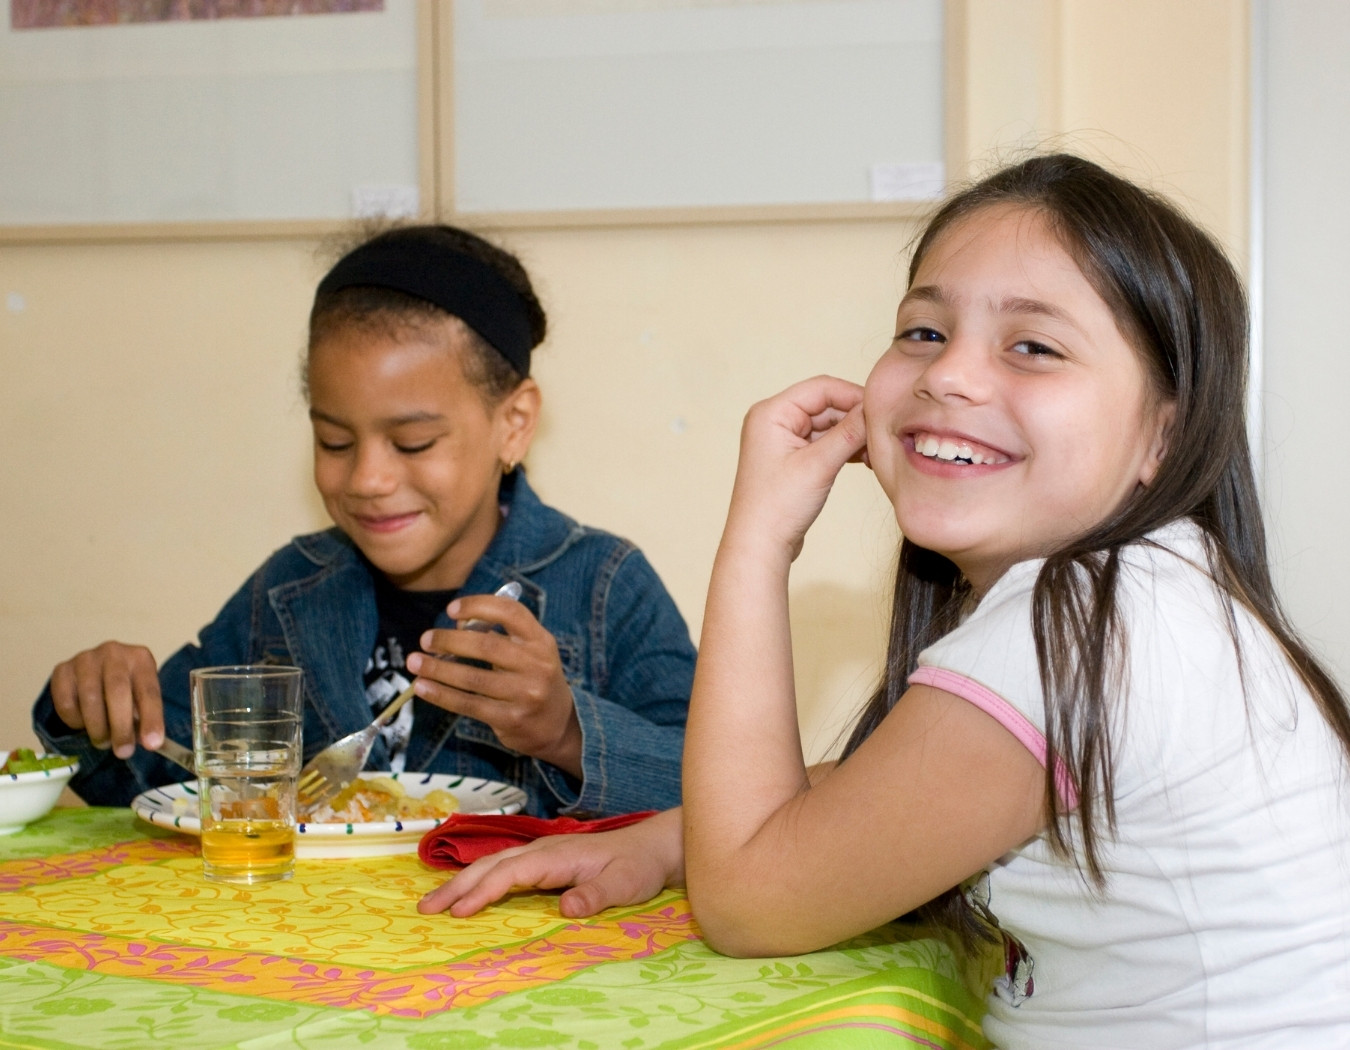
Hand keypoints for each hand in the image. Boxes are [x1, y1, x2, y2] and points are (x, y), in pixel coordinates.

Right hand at [48, 642, 163, 758]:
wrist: (97, 672)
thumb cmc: (126, 690)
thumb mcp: (141, 699)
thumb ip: (146, 718)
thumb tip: (150, 743)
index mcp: (141, 658)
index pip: (149, 691)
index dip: (151, 719)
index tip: (152, 744)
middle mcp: (113, 652)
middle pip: (117, 692)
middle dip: (121, 727)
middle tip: (123, 752)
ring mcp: (86, 659)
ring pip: (90, 698)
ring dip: (97, 727)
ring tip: (103, 742)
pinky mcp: (62, 670)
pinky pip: (65, 701)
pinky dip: (74, 720)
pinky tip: (82, 724)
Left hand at [406, 594, 582, 775]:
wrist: (558, 724)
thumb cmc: (533, 678)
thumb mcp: (530, 651)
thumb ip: (502, 635)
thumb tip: (457, 623)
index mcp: (540, 641)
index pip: (511, 613)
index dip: (479, 606)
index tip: (452, 610)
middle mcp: (536, 665)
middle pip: (486, 646)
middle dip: (450, 641)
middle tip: (426, 639)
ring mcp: (525, 694)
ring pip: (472, 679)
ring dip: (438, 669)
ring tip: (415, 662)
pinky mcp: (510, 719)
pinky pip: (468, 704)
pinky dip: (441, 695)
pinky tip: (423, 687)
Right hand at [418, 808, 683, 917]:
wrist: (652, 847)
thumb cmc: (639, 866)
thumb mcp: (625, 885)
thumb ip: (596, 895)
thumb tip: (565, 908)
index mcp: (556, 856)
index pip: (510, 872)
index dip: (483, 892)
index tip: (459, 912)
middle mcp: (542, 851)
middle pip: (491, 865)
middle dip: (457, 886)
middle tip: (425, 909)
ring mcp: (541, 854)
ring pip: (493, 865)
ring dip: (462, 882)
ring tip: (433, 903)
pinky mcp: (544, 862)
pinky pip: (503, 869)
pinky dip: (479, 880)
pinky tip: (466, 892)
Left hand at [723, 375, 866, 562]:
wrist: (760, 545)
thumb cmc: (776, 507)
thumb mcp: (819, 465)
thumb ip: (849, 433)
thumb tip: (875, 410)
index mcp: (771, 413)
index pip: (821, 388)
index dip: (854, 396)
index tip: (881, 410)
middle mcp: (774, 421)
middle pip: (826, 405)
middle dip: (855, 420)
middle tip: (882, 438)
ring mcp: (783, 440)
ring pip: (828, 425)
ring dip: (853, 437)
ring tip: (874, 455)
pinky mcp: (792, 459)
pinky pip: (824, 443)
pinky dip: (844, 449)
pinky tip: (864, 461)